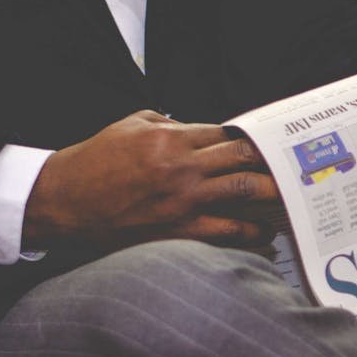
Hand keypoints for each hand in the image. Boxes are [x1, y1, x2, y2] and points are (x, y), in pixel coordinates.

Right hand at [24, 110, 278, 250]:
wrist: (63, 202)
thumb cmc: (93, 163)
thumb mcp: (128, 127)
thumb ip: (166, 123)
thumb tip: (197, 127)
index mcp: (170, 139)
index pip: (226, 133)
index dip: (249, 138)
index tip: (266, 143)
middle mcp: (182, 168)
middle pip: (244, 157)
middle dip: (272, 160)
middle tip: (294, 165)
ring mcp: (183, 201)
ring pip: (245, 191)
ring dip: (273, 194)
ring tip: (291, 196)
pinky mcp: (179, 230)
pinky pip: (228, 231)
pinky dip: (252, 233)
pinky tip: (265, 233)